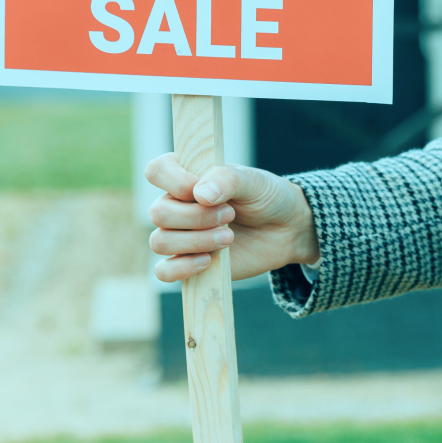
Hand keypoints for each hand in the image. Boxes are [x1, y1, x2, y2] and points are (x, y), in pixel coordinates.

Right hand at [145, 153, 319, 282]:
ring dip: (196, 241)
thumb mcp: (253, 181)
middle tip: (230, 215)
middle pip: (158, 212)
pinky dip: (182, 268)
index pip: (156, 171)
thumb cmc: (265, 197)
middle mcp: (176, 203)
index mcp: (186, 174)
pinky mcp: (187, 262)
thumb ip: (227, 179)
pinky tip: (208, 261)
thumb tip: (200, 194)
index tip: (204, 191)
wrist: (285, 229)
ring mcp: (180, 234)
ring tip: (229, 237)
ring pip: (159, 242)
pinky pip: (163, 271)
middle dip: (196, 217)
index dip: (176, 182)